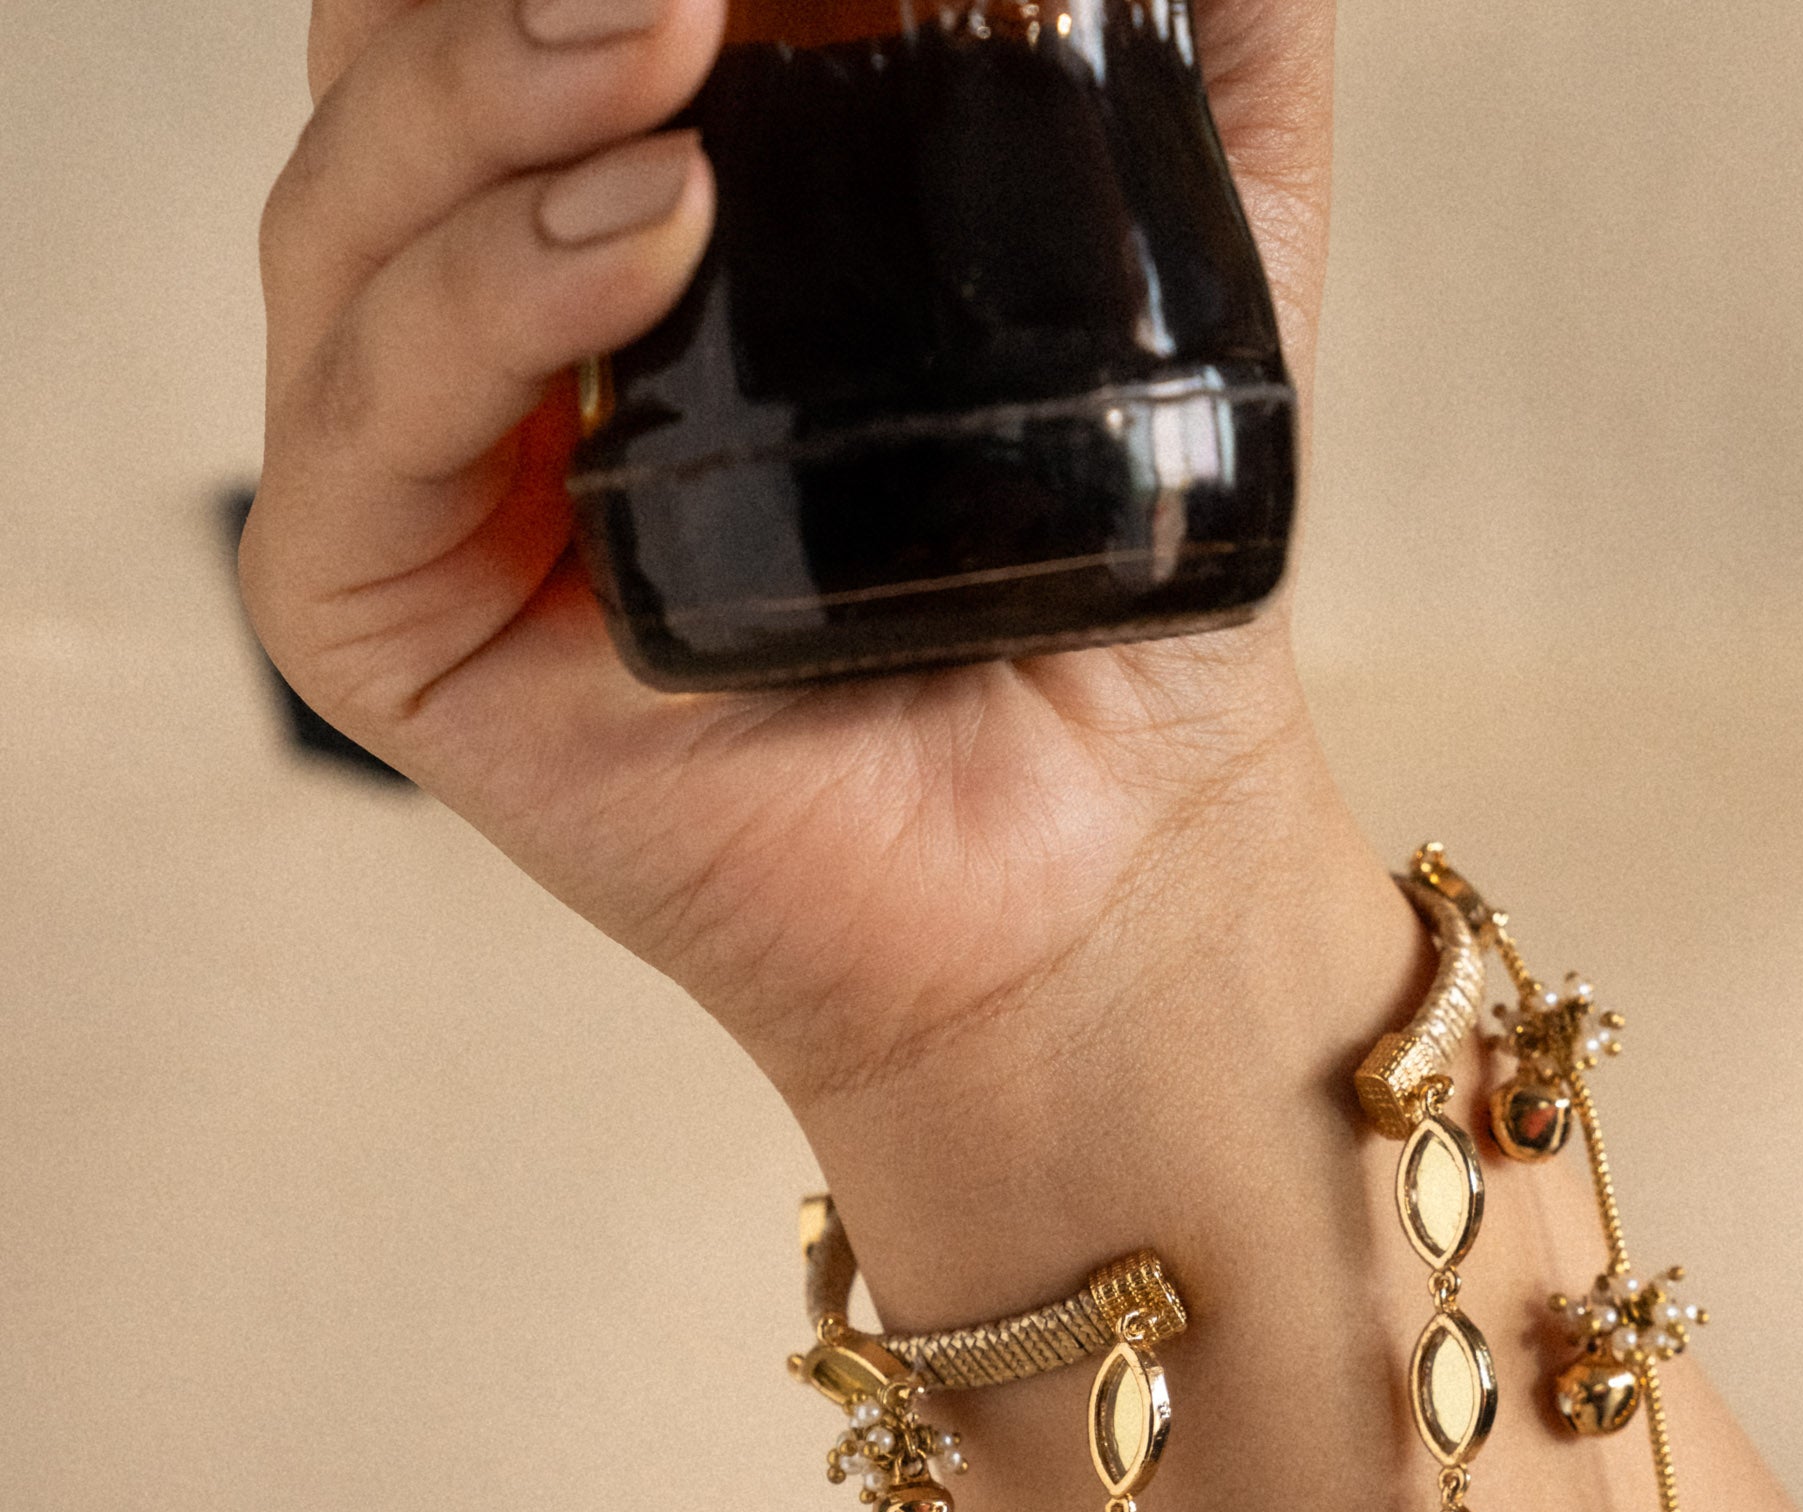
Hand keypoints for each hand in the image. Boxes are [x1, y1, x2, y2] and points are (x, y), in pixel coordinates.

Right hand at [242, 0, 1355, 1112]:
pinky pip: (367, 411)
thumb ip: (1185, 41)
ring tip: (667, 31)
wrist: (1105, 869)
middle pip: (390, 48)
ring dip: (493, 80)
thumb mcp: (1184, 260)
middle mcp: (487, 318)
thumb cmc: (1103, 600)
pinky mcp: (386, 618)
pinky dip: (481, 294)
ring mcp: (422, 467)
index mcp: (614, 206)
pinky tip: (643, 232)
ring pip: (350, 196)